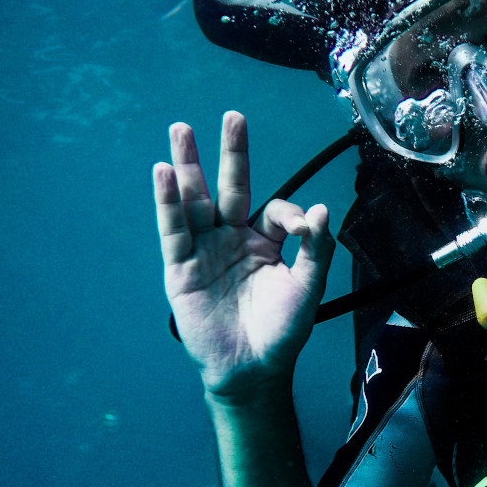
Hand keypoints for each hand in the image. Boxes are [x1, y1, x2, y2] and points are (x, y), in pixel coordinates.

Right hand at [153, 111, 334, 397]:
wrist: (253, 370)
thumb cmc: (283, 332)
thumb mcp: (307, 288)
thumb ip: (316, 248)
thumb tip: (322, 208)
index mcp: (265, 243)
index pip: (274, 210)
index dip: (289, 214)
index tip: (303, 227)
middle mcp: (233, 240)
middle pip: (231, 188)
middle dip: (232, 153)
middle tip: (233, 116)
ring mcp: (205, 251)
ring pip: (195, 201)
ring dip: (188, 166)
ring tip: (181, 130)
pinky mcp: (181, 268)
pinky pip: (173, 230)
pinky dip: (167, 202)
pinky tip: (163, 174)